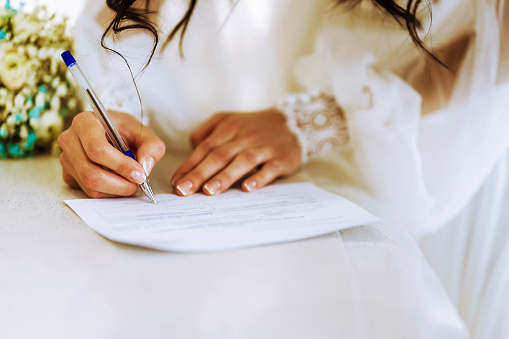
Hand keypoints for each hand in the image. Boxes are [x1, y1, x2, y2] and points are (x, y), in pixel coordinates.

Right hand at [57, 111, 165, 197]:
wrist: (113, 133)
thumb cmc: (125, 130)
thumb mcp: (144, 133)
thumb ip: (152, 146)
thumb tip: (145, 166)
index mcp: (85, 122)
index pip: (97, 149)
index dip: (120, 165)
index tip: (139, 174)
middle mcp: (70, 140)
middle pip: (90, 172)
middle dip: (119, 183)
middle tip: (138, 183)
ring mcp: (66, 159)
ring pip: (89, 185)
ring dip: (115, 189)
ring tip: (131, 182)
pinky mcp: (68, 174)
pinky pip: (88, 191)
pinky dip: (108, 192)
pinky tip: (119, 182)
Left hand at [171, 109, 301, 195]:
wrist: (293, 122)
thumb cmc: (253, 128)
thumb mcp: (228, 121)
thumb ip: (207, 133)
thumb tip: (191, 154)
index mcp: (228, 127)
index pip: (205, 147)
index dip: (189, 165)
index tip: (176, 182)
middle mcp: (244, 136)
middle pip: (219, 155)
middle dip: (199, 174)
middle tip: (184, 191)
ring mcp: (264, 147)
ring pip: (242, 161)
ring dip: (225, 176)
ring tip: (209, 191)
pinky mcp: (281, 158)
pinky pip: (269, 168)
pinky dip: (258, 178)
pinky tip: (247, 188)